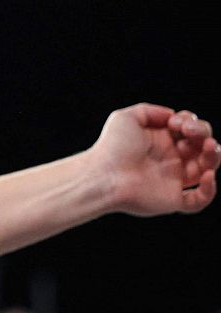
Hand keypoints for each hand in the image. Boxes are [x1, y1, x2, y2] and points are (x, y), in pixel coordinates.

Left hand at [88, 104, 217, 215]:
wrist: (102, 175)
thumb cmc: (111, 147)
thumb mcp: (127, 117)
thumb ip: (151, 111)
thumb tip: (173, 116)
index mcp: (161, 142)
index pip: (190, 130)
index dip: (191, 122)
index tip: (175, 123)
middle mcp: (169, 160)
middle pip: (202, 146)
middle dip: (203, 133)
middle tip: (188, 131)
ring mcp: (172, 180)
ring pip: (206, 169)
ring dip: (213, 155)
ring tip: (208, 146)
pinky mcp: (171, 200)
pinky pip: (198, 201)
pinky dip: (209, 190)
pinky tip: (206, 176)